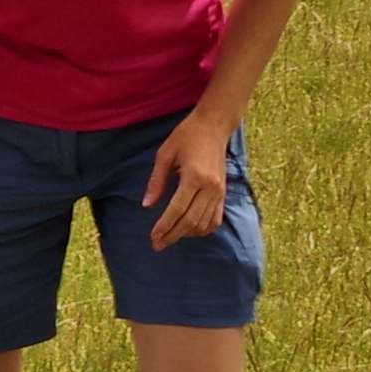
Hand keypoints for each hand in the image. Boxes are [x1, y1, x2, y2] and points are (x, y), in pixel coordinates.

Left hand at [140, 116, 237, 241]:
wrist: (213, 126)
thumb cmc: (186, 136)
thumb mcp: (165, 154)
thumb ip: (156, 181)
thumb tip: (146, 205)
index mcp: (194, 177)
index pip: (177, 209)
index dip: (164, 226)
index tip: (153, 237)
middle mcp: (210, 187)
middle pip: (190, 221)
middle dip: (172, 236)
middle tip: (157, 245)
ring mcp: (219, 192)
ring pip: (204, 224)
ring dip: (186, 234)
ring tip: (170, 237)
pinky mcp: (224, 193)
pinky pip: (216, 219)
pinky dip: (203, 229)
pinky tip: (190, 231)